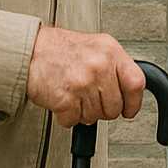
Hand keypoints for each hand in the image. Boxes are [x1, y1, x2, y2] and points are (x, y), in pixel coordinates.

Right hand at [25, 26, 144, 127]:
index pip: (136, 83)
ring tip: (76, 97)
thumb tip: (129, 87)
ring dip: (84, 113)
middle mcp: (99, 67)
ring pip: (95, 116)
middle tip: (93, 101)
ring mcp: (82, 83)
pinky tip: (64, 102)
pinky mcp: (64, 99)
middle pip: (115, 106)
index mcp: (111, 52)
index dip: (134, 102)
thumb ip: (115, 65)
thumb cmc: (63, 49)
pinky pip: (73, 121)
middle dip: (104, 110)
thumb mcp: (98, 46)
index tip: (129, 110)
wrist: (32, 51)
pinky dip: (68, 117)